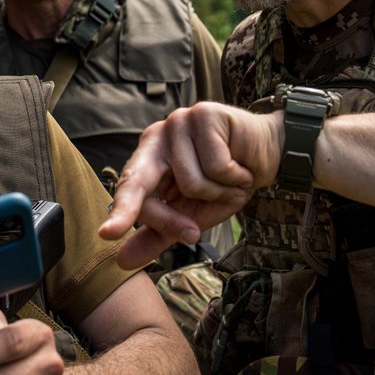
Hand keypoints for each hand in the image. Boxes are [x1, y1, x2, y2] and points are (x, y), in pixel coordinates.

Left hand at [99, 102, 283, 268]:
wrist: (269, 155)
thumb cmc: (226, 182)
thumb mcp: (192, 214)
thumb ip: (159, 234)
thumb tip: (122, 261)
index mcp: (148, 156)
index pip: (130, 189)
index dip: (122, 212)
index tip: (106, 235)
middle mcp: (157, 135)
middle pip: (144, 182)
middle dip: (164, 216)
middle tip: (193, 234)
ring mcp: (179, 121)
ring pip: (190, 183)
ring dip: (220, 193)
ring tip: (231, 182)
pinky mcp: (205, 113)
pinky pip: (216, 167)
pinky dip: (235, 178)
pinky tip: (241, 167)